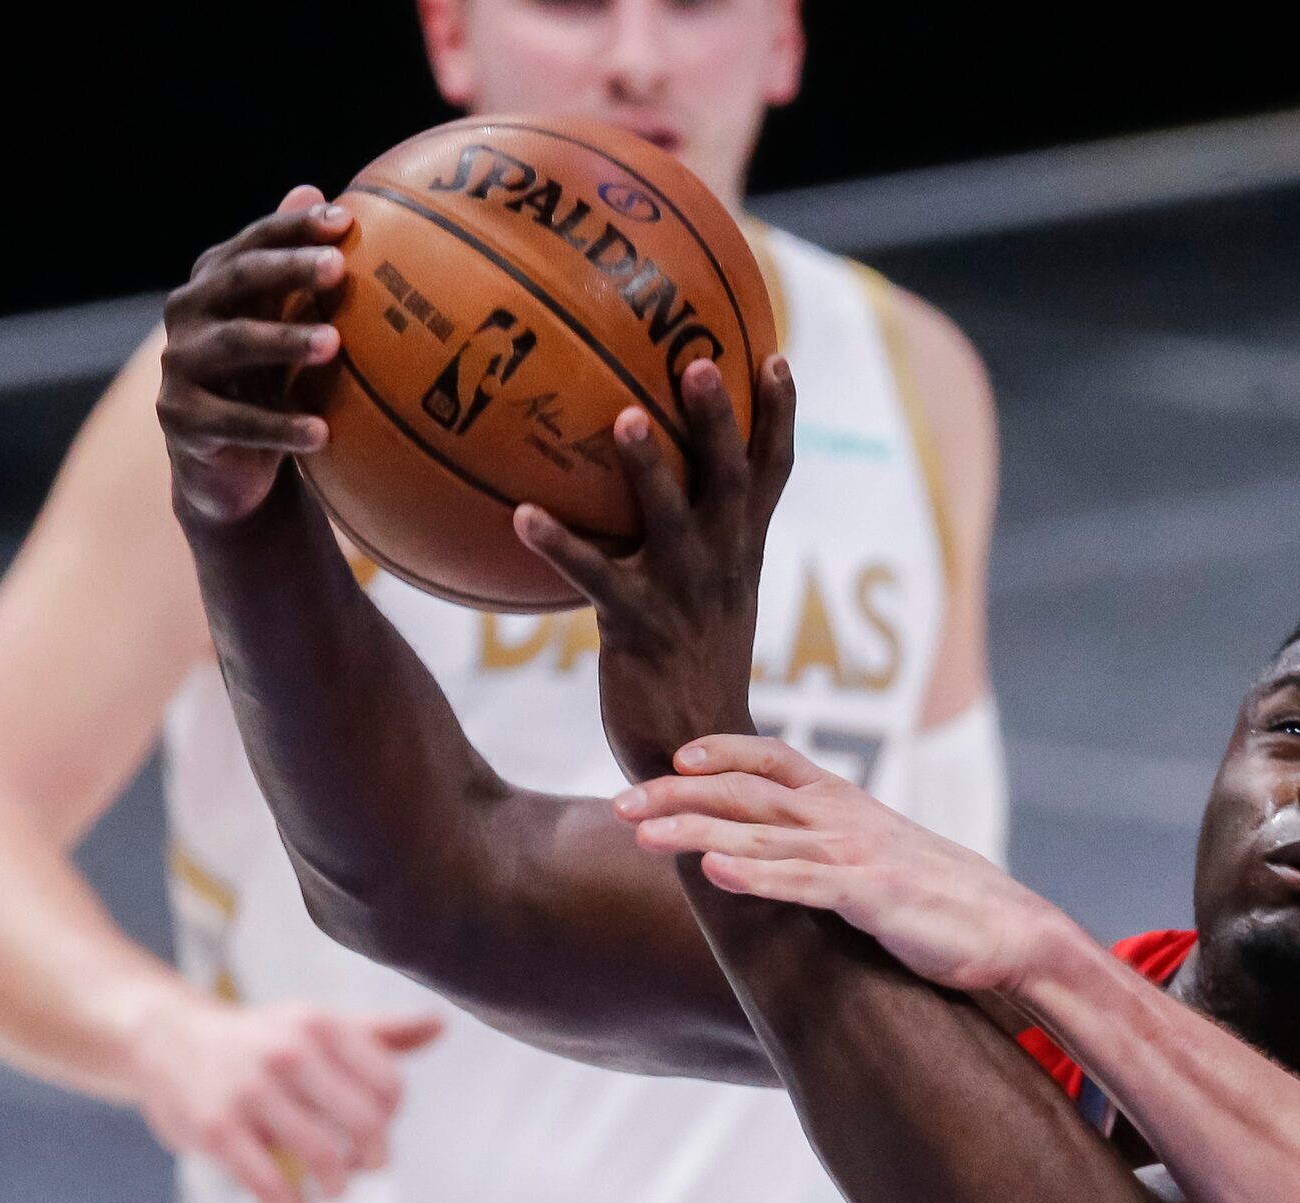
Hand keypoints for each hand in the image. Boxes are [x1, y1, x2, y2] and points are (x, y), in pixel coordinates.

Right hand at [122, 991, 443, 1202]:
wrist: (165, 1039)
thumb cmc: (258, 1040)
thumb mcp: (317, 1024)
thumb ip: (379, 1034)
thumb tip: (441, 1026)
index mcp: (322, 1027)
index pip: (390, 1085)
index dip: (392, 1116)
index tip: (378, 1127)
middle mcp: (290, 1053)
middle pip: (367, 1123)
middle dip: (375, 1157)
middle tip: (367, 1167)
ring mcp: (251, 1091)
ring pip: (323, 1155)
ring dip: (338, 1185)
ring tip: (335, 1189)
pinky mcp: (216, 1129)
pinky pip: (268, 1181)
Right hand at [159, 185, 348, 526]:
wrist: (231, 465)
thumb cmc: (269, 384)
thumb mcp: (285, 326)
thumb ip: (297, 269)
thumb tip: (316, 189)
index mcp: (216, 284)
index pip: (253, 244)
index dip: (293, 227)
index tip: (343, 219)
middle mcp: (188, 314)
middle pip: (238, 282)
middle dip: (288, 270)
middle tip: (338, 268)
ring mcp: (179, 365)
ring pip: (234, 345)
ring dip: (285, 341)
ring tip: (334, 345)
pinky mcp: (181, 419)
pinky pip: (234, 421)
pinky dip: (279, 427)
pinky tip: (323, 433)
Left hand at [516, 356, 796, 781]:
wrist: (699, 753)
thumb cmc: (691, 667)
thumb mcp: (708, 597)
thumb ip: (690, 539)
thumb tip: (645, 482)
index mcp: (743, 551)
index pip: (775, 472)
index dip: (779, 414)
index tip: (776, 352)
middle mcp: (723, 564)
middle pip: (732, 478)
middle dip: (719, 418)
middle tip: (700, 360)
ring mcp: (683, 595)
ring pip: (670, 519)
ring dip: (647, 467)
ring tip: (624, 417)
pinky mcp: (637, 628)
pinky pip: (594, 577)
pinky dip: (559, 543)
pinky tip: (520, 514)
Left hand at [614, 735, 1070, 995]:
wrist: (1009, 929)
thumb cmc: (941, 899)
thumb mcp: (879, 856)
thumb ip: (829, 846)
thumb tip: (782, 853)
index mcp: (846, 802)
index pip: (772, 756)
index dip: (719, 750)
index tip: (672, 758)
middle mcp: (843, 817)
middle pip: (745, 790)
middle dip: (675, 794)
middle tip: (620, 806)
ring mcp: (854, 854)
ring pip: (759, 832)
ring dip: (694, 831)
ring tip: (640, 834)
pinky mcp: (869, 897)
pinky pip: (801, 882)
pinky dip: (755, 875)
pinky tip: (714, 873)